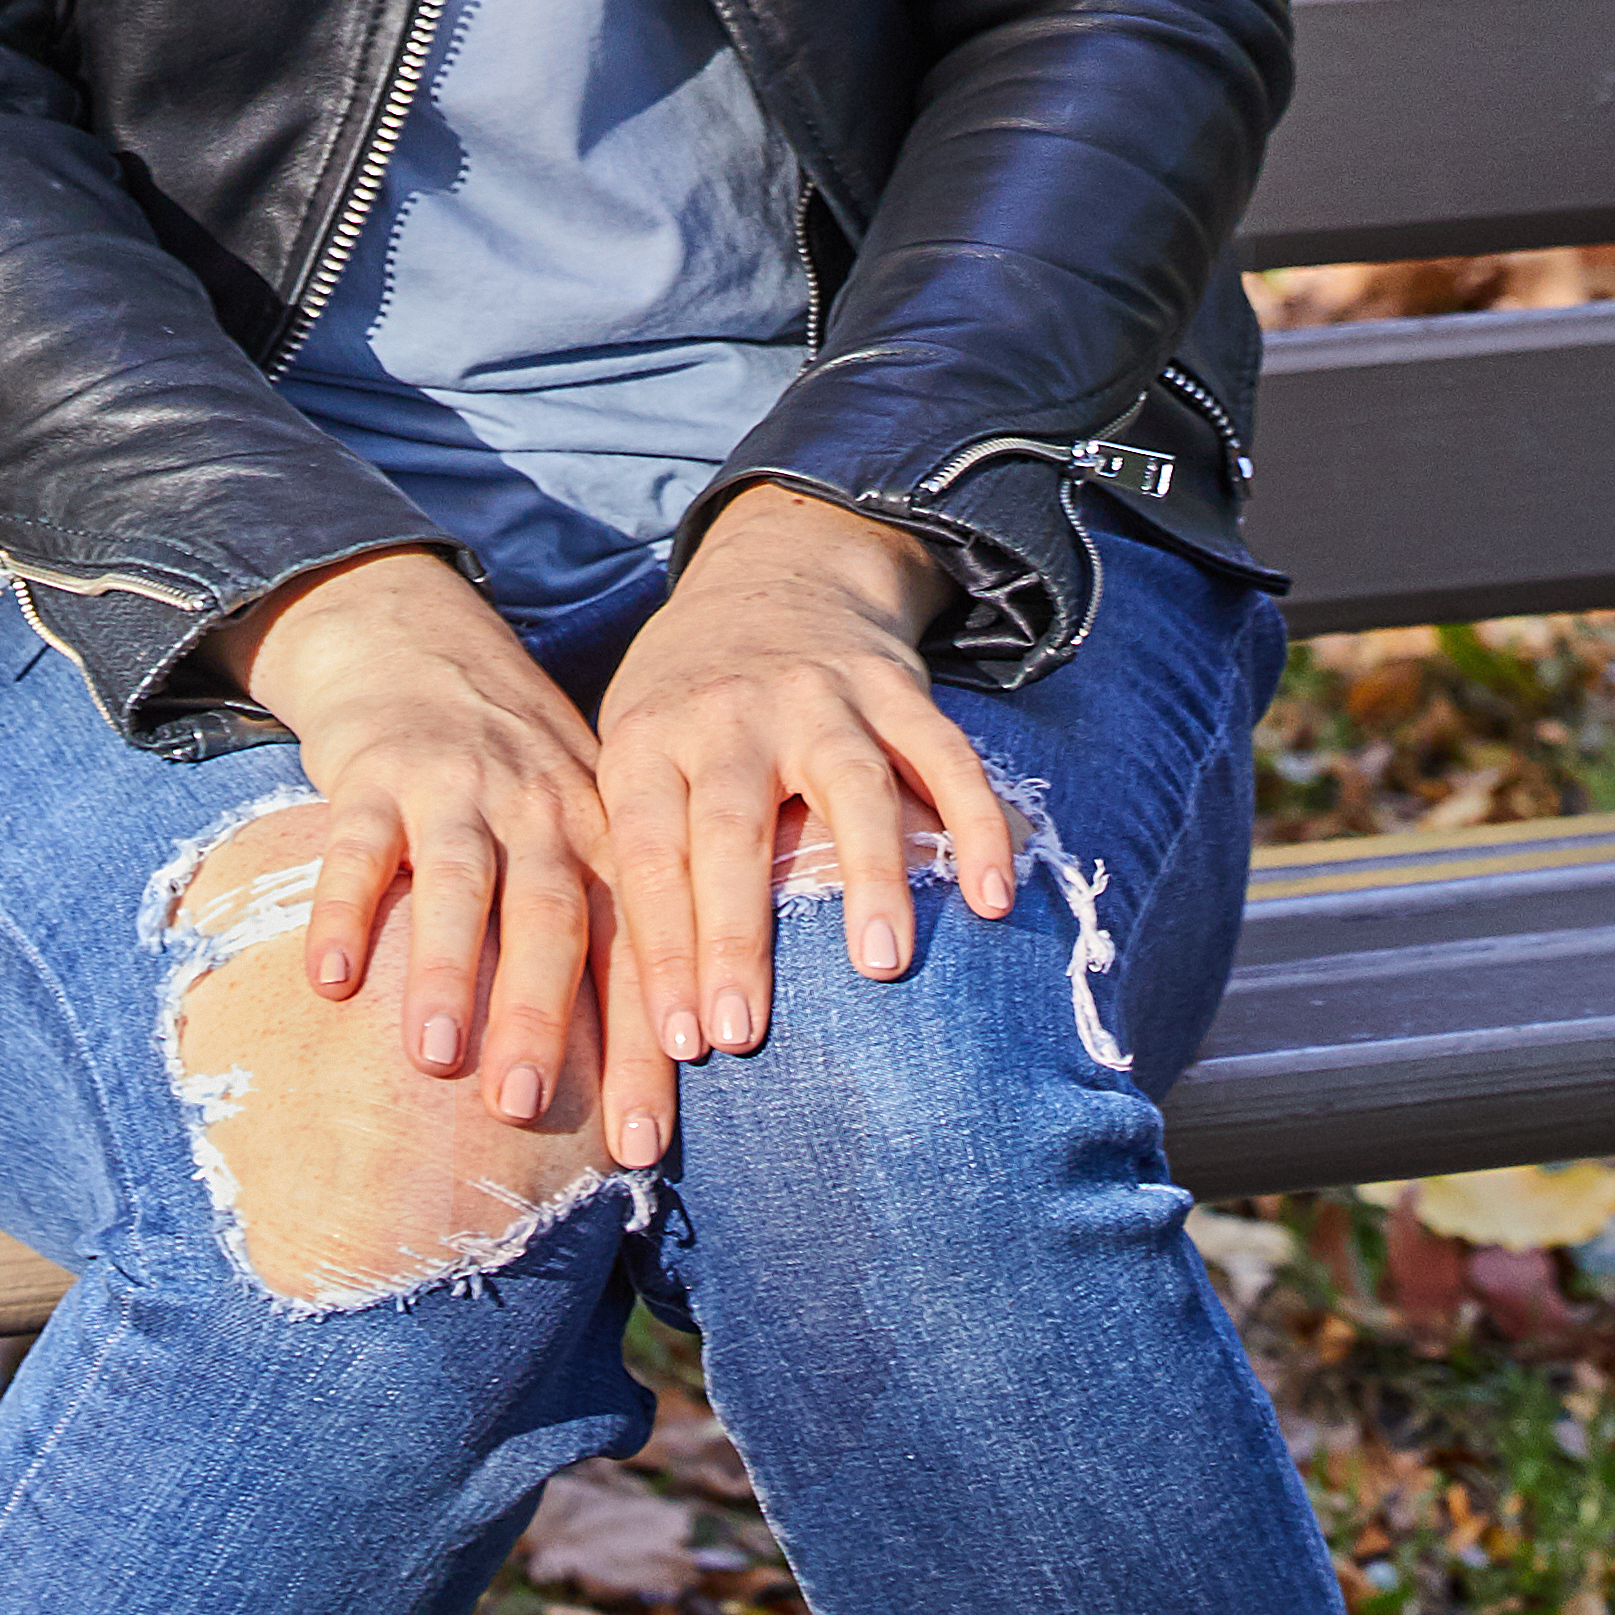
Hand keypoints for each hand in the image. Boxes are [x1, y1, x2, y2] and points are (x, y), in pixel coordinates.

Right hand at [217, 545, 668, 1157]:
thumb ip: (600, 938)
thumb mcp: (577, 833)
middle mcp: (543, 809)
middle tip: (523, 1108)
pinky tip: (330, 982)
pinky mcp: (377, 771)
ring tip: (433, 1057)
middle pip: (552, 918)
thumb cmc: (510, 780)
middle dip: (542, 1017)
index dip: (640, 1051)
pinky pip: (361, 843)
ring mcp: (460, 785)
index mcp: (604, 839)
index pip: (633, 956)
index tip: (642, 1148)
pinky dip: (345, 909)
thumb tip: (638, 1105)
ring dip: (449, 969)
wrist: (418, 641)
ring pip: (463, 882)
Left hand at [591, 488, 1015, 1077]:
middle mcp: (729, 712)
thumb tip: (623, 1012)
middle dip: (734, 935)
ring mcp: (817, 694)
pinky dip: (975, 821)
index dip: (661, 950)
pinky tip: (991, 895)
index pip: (648, 854)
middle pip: (730, 827)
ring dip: (867, 874)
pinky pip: (943, 754)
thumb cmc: (689, 703)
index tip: (678, 1043)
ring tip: (881, 965)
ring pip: (847, 782)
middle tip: (741, 1035)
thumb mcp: (632, 749)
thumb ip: (639, 856)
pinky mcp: (894, 686)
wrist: (773, 570)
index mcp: (649, 737)